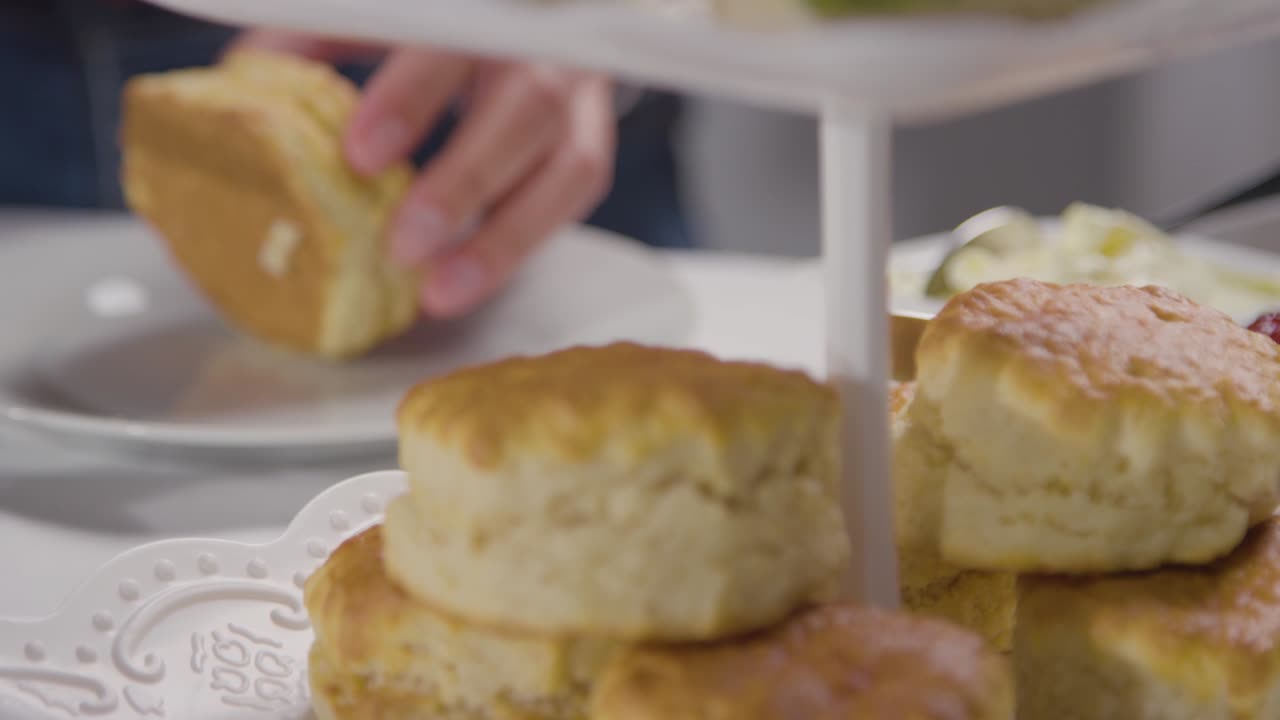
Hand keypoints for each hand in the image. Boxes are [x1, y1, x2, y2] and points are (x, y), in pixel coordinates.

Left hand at [230, 32, 616, 317]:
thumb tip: (249, 79)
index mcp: (486, 8)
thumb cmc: (441, 19)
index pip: (452, 45)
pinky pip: (574, 197)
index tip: (360, 154)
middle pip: (525, 114)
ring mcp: (583, 100)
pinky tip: (469, 280)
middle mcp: (545, 49)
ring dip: (506, 239)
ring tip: (442, 291)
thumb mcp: (382, 12)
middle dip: (466, 182)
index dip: (411, 98)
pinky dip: (523, 244)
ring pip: (569, 171)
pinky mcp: (592, 145)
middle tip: (404, 244)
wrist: (532, 12)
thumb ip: (320, 34)